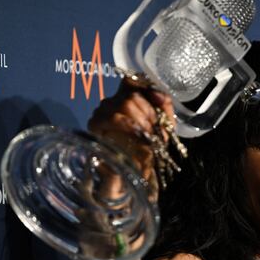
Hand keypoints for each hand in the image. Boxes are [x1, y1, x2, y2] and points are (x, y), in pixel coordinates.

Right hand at [87, 78, 174, 195]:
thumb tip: (158, 93)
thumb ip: (164, 107)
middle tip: (155, 131)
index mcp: (125, 100)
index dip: (146, 88)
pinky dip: (130, 126)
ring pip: (124, 104)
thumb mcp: (162, 128)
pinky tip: (138, 136)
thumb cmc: (146, 153)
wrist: (130, 179)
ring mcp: (100, 114)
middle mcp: (110, 103)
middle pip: (132, 95)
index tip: (158, 103)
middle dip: (149, 113)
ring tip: (148, 136)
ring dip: (142, 120)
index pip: (131, 80)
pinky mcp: (95, 127)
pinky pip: (114, 118)